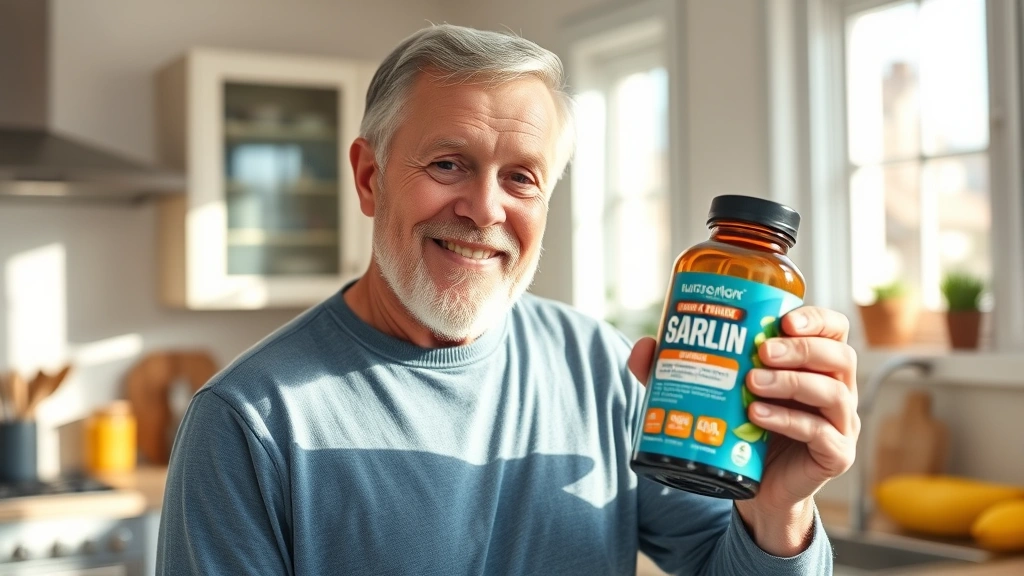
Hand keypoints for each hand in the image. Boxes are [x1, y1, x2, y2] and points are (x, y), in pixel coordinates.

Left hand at [628, 306, 858, 554]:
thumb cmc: (743, 431)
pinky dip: (789, 420)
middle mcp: (837, 391)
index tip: (784, 319)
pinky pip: (821, 434)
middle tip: (761, 351)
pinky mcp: (835, 456)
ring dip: (791, 382)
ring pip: (834, 394)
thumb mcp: (713, 395)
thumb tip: (644, 347)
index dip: (815, 319)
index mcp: (816, 367)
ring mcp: (840, 426)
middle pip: (839, 357)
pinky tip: (757, 415)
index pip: (833, 330)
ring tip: (751, 383)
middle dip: (801, 350)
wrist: (758, 492)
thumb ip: (680, 370)